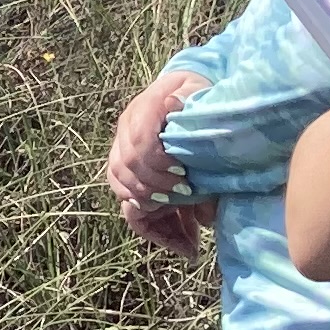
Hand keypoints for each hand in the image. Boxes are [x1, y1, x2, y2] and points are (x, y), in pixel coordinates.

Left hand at [105, 67, 213, 253]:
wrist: (207, 86)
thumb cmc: (203, 136)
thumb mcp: (197, 177)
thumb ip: (192, 203)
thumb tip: (193, 243)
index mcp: (130, 161)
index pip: (126, 197)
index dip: (149, 219)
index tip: (180, 232)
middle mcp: (123, 141)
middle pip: (122, 183)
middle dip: (153, 201)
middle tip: (182, 203)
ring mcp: (130, 122)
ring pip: (127, 163)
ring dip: (155, 182)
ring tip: (182, 187)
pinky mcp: (145, 105)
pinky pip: (140, 138)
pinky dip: (156, 157)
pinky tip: (177, 166)